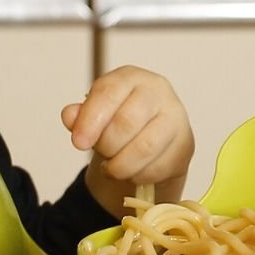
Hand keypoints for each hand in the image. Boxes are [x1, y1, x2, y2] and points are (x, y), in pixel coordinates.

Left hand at [62, 65, 194, 210]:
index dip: (90, 119)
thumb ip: (81, 116)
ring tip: (112, 168)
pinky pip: (157, 167)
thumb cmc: (120, 122)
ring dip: (121, 166)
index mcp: (131, 78)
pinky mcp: (185, 144)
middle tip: (102, 154)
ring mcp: (176, 117)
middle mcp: (158, 91)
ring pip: (144, 148)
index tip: (78, 143)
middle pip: (126, 122)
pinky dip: (137, 176)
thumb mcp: (96, 115)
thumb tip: (69, 116)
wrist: (152, 139)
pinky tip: (132, 171)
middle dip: (107, 146)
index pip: (109, 92)